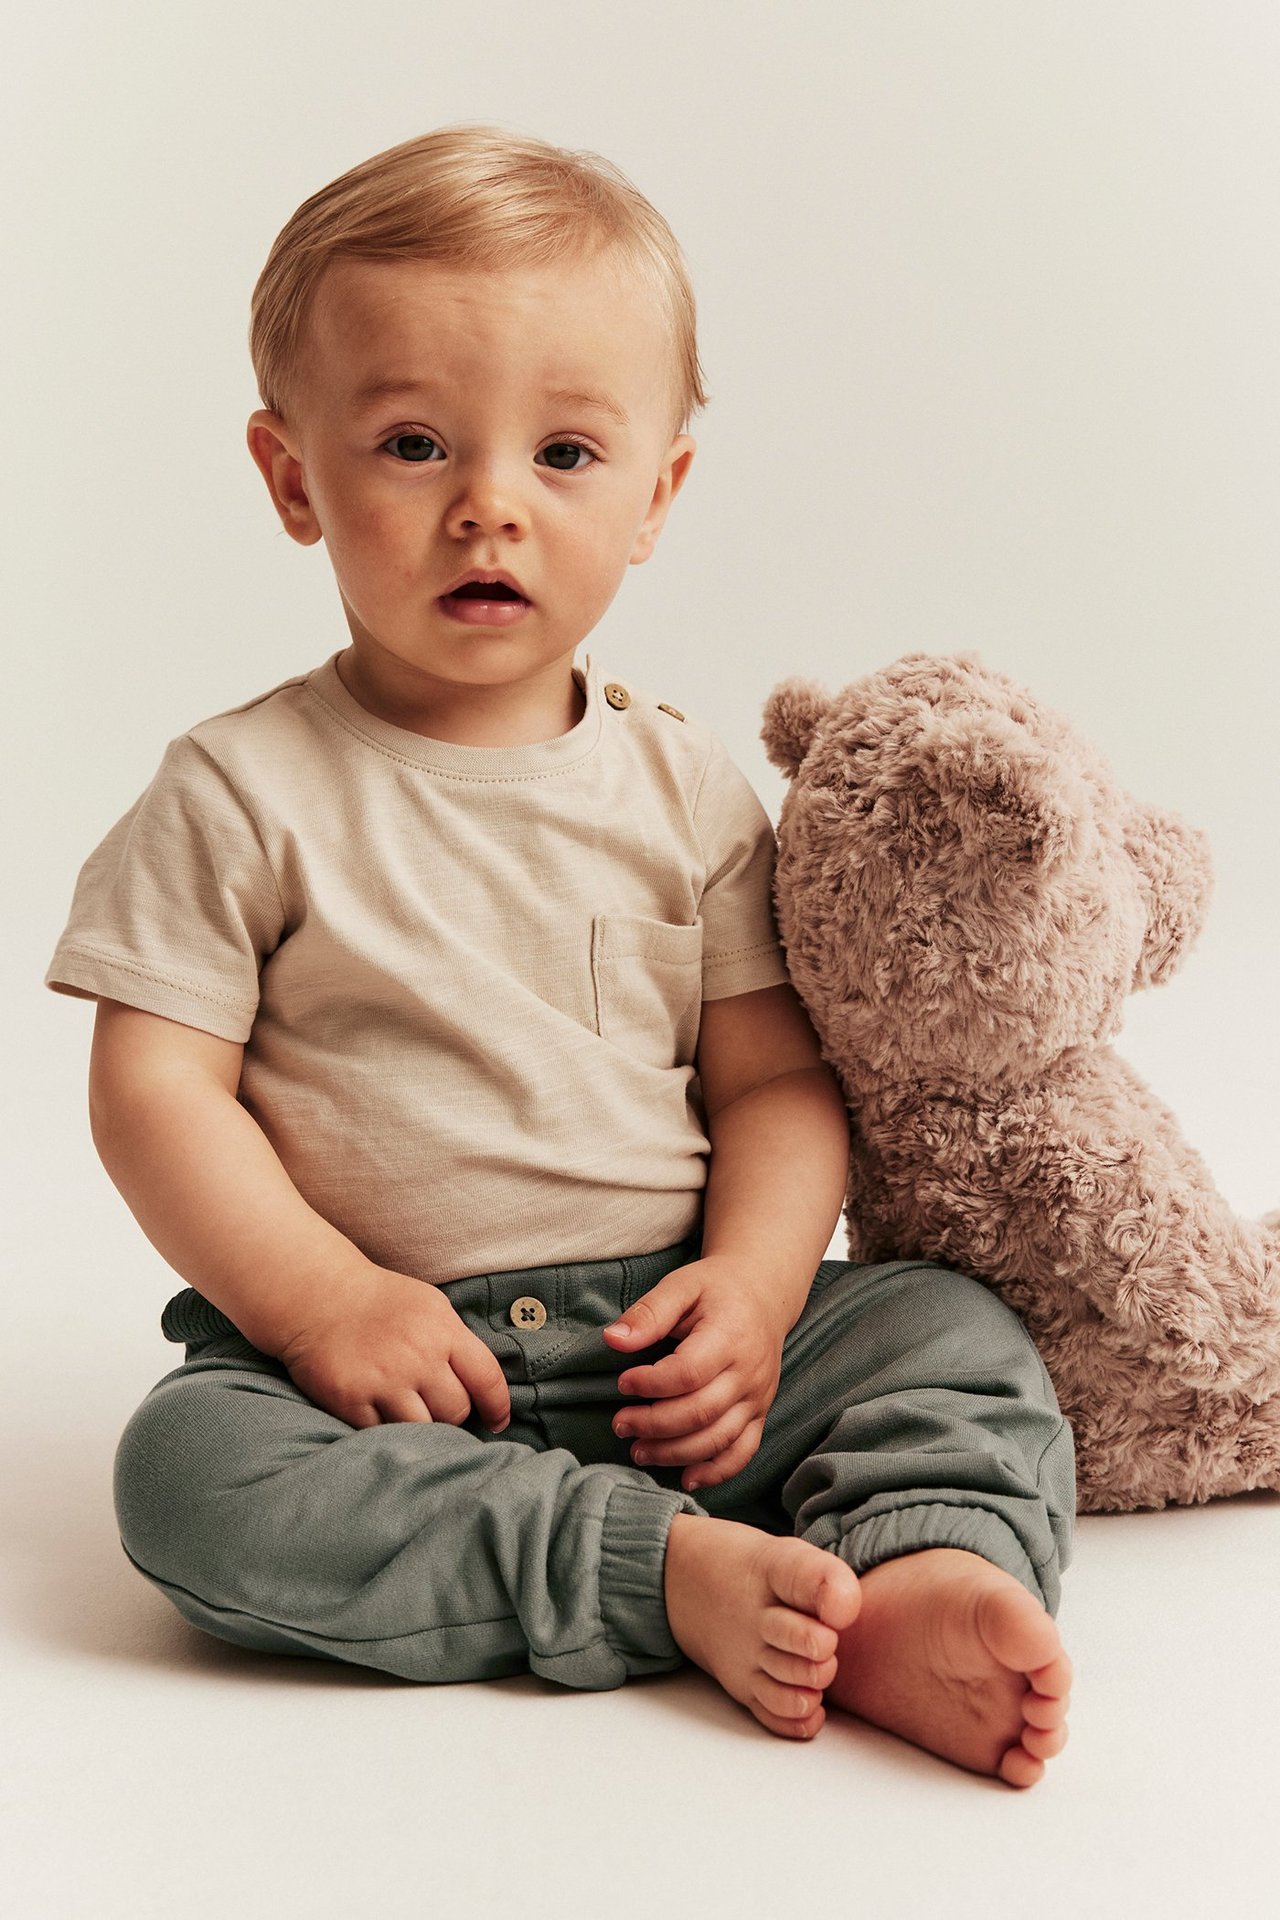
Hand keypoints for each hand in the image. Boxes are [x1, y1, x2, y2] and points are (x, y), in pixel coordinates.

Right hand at [275, 1261, 511, 1432]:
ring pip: (424, 1428)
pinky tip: (379, 1410)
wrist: (319, 1296)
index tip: (497, 1422)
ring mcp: (383, 1379)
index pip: (486, 1378)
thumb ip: (456, 1343)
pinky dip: (385, 1428)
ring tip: (410, 1411)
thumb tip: (485, 1388)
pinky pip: (383, 1433)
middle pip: (456, 1410)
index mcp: (442, 1329)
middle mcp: (417, 1355)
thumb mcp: (431, 1307)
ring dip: (422, 1426)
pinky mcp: (351, 1399)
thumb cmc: (381, 1303)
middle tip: (437, 1406)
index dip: (498, 1406)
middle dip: (452, 1414)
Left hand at [600, 1253, 786, 1491]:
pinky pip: (742, 1452)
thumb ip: (649, 1312)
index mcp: (729, 1336)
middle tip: (620, 1424)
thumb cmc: (716, 1289)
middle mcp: (749, 1372)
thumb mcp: (682, 1285)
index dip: (651, 1384)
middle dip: (655, 1425)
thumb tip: (613, 1340)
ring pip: (718, 1439)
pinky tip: (685, 1477)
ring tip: (638, 1450)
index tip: (623, 1384)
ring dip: (675, 1453)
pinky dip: (715, 1472)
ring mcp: (757, 1397)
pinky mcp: (760, 1414)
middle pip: (701, 1412)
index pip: (688, 1373)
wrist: (763, 1295)